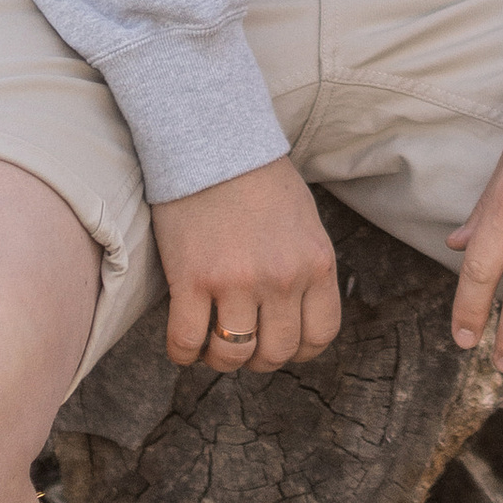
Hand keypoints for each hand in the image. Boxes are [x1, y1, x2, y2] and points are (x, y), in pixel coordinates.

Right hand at [150, 156, 341, 372]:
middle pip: (277, 352)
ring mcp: (238, 282)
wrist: (213, 142)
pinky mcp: (193, 280)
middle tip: (241, 345)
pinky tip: (183, 345)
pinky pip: (187, 341)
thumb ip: (305, 267)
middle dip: (258, 359)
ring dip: (220, 360)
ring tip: (210, 345)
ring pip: (233, 356)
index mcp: (316, 264)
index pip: (320, 335)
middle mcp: (283, 279)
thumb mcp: (304, 223)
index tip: (279, 343)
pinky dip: (182, 353)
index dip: (298, 350)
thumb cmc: (258, 179)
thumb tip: (297, 312)